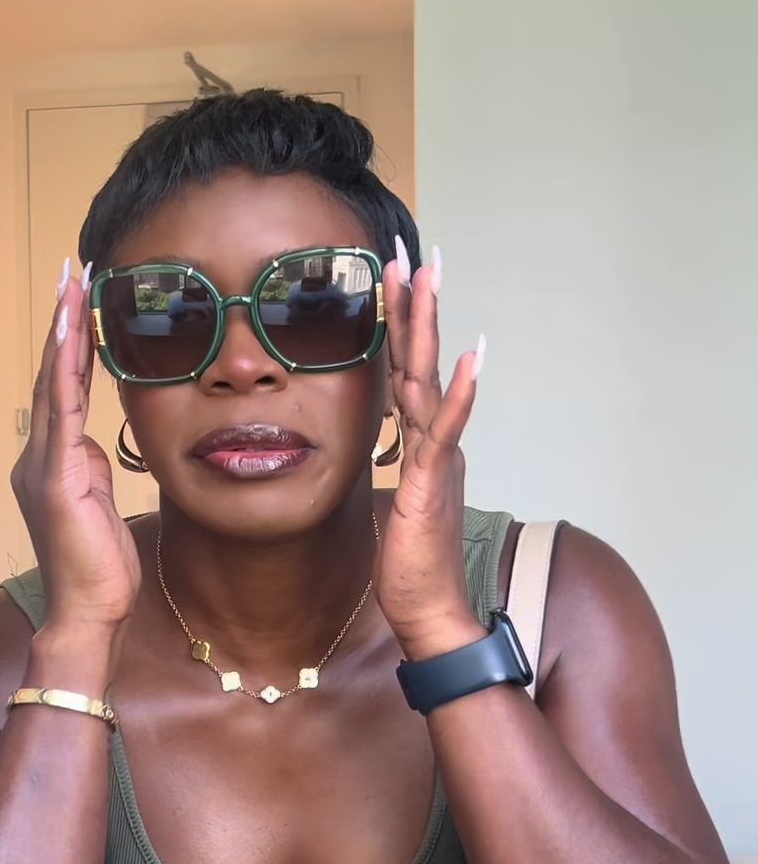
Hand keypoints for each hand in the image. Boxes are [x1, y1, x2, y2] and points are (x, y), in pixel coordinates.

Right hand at [11, 265, 141, 635]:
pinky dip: (65, 372)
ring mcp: (42, 467)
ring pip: (53, 385)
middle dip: (63, 323)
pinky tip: (71, 338)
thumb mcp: (101, 505)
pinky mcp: (56, 480)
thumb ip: (93, 470)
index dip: (69, 345)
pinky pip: (61, 414)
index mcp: (50, 464)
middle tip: (72, 273)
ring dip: (63, 333)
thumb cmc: (97, 570)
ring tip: (72, 287)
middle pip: (51, 377)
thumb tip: (95, 445)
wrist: (86, 615)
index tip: (79, 302)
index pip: (62, 392)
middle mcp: (37, 459)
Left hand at [375, 244, 485, 660]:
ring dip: (430, 328)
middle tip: (413, 252)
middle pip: (423, 361)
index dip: (401, 325)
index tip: (392, 278)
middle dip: (416, 305)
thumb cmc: (411, 564)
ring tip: (431, 278)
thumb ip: (397, 463)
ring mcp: (438, 459)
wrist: (429, 611)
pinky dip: (461, 395)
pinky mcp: (434, 483)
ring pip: (431, 380)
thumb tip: (389, 442)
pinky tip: (473, 358)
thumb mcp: (395, 499)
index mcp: (422, 444)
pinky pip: (447, 431)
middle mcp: (435, 442)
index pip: (407, 371)